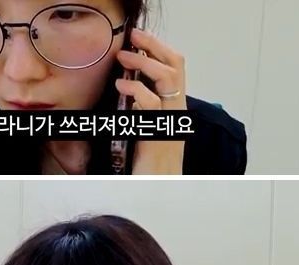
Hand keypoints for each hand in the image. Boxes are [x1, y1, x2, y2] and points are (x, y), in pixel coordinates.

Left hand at [115, 27, 186, 174]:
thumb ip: (144, 110)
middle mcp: (176, 111)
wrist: (157, 192)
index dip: (160, 49)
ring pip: (166, 77)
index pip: (176, 69)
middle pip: (175, 65)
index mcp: (175, 108)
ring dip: (143, 62)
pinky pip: (151, 102)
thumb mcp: (148, 129)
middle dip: (154, 46)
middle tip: (133, 38)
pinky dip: (135, 89)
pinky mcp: (158, 132)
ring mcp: (170, 121)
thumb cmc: (150, 165)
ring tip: (123, 58)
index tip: (141, 39)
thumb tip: (130, 88)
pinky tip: (121, 86)